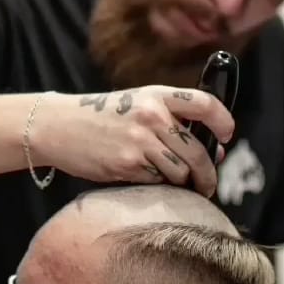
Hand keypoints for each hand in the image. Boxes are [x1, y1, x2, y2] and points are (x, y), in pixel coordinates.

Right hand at [30, 86, 233, 196]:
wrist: (58, 127)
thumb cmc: (100, 118)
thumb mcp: (136, 106)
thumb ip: (172, 123)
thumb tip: (213, 152)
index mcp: (156, 96)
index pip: (204, 105)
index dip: (223, 122)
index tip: (226, 137)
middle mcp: (152, 116)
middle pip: (197, 152)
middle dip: (208, 174)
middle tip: (208, 186)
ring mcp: (140, 142)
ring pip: (180, 172)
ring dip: (183, 184)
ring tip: (177, 186)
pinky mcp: (127, 165)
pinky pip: (157, 182)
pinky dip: (159, 187)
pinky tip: (149, 183)